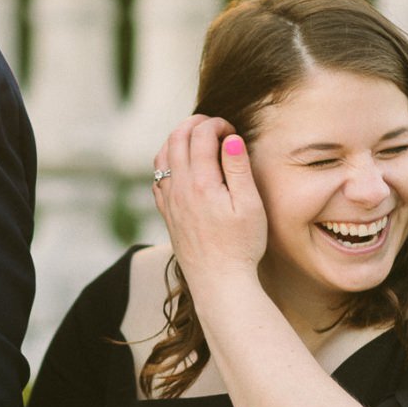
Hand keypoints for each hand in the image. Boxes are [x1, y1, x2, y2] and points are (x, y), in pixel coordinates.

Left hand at [152, 114, 264, 290]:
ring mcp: (169, 201)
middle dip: (195, 124)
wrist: (219, 281)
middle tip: (214, 125)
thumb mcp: (250, 205)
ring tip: (196, 137)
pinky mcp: (166, 214)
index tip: (232, 131)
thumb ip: (238, 168)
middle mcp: (180, 189)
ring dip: (177, 139)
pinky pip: (157, 178)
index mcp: (202, 183)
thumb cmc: (241, 245)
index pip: (201, 136)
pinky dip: (166, 161)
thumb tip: (231, 138)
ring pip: (162, 156)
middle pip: (176, 139)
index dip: (217, 125)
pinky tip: (180, 165)